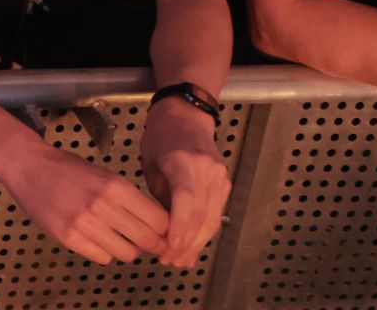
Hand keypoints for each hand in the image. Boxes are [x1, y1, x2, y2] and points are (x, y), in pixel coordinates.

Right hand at [0, 141, 169, 264]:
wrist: (28, 166)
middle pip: (147, 240)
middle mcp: (103, 207)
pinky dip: (105, 251)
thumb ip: (129, 199)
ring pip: (127, 254)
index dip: (165, 228)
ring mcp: (85, 225)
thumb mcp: (105, 175)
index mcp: (116, 186)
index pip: (159, 220)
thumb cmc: (69, 169)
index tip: (162, 230)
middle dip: (152, 243)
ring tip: (118, 237)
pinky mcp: (69, 239)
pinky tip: (97, 238)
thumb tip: (158, 226)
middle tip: (147, 240)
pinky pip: (103, 258)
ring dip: (128, 248)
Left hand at [140, 98, 230, 266]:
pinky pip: (216, 214)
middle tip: (169, 260)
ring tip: (179, 260)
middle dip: (186, 243)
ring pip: (212, 219)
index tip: (170, 246)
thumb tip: (165, 231)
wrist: (186, 116)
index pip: (186, 199)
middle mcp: (206, 170)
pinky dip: (204, 232)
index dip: (179, 226)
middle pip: (201, 215)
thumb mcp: (151, 164)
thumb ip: (160, 196)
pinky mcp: (225, 184)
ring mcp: (219, 177)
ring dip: (196, 243)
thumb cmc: (160, 138)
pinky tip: (192, 246)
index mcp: (182, 161)